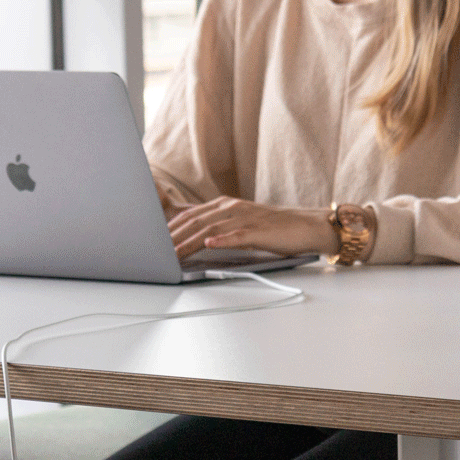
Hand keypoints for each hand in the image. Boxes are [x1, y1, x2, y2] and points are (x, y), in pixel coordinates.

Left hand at [166, 196, 338, 259]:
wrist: (307, 226)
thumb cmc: (274, 229)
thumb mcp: (242, 224)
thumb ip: (220, 228)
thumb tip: (195, 240)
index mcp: (226, 206)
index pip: (190, 216)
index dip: (170, 228)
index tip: (152, 240)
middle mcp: (232, 208)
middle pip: (195, 221)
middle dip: (173, 237)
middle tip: (155, 251)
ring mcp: (246, 218)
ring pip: (211, 228)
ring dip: (190, 242)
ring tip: (173, 253)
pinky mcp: (260, 230)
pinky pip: (238, 234)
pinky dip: (222, 239)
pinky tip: (210, 244)